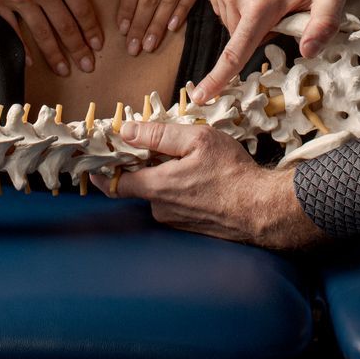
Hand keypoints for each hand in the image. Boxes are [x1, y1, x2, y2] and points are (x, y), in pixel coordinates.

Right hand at [0, 0, 114, 76]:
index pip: (82, 8)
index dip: (92, 29)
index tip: (98, 44)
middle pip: (66, 26)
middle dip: (78, 49)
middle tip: (89, 67)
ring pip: (42, 33)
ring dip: (55, 54)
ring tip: (65, 70)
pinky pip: (14, 28)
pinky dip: (23, 46)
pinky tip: (31, 60)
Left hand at [107, 121, 325, 248]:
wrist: (263, 209)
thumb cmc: (233, 173)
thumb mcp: (197, 140)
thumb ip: (159, 134)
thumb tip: (127, 131)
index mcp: (157, 187)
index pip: (113, 183)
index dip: (101, 169)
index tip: (96, 157)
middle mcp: (161, 208)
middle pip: (139, 184)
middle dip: (143, 165)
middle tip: (157, 146)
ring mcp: (175, 221)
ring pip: (160, 192)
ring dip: (166, 176)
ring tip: (189, 160)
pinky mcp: (190, 227)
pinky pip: (176, 203)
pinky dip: (181, 189)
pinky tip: (201, 178)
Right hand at [192, 0, 349, 103]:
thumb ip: (323, 25)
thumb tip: (307, 52)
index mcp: (260, 4)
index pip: (235, 51)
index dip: (218, 78)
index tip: (201, 97)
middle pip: (237, 35)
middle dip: (256, 31)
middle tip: (279, 9)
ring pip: (228, 18)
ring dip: (245, 15)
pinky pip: (220, 0)